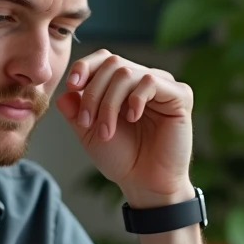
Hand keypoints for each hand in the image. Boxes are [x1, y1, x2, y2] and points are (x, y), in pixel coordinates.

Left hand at [55, 49, 194, 206]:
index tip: (72, 86)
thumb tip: (63, 93)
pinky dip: (135, 99)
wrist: (145, 183)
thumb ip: (75, 111)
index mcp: (123, 85)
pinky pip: (151, 81)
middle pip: (112, 64)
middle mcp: (143, 80)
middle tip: (86, 123)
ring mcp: (163, 86)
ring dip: (109, 102)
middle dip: (93, 93)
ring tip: (106, 131)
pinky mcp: (180, 96)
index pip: (104, 59)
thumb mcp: (89, 133)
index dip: (85, 67)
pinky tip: (132, 118)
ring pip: (127, 73)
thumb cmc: (121, 159)